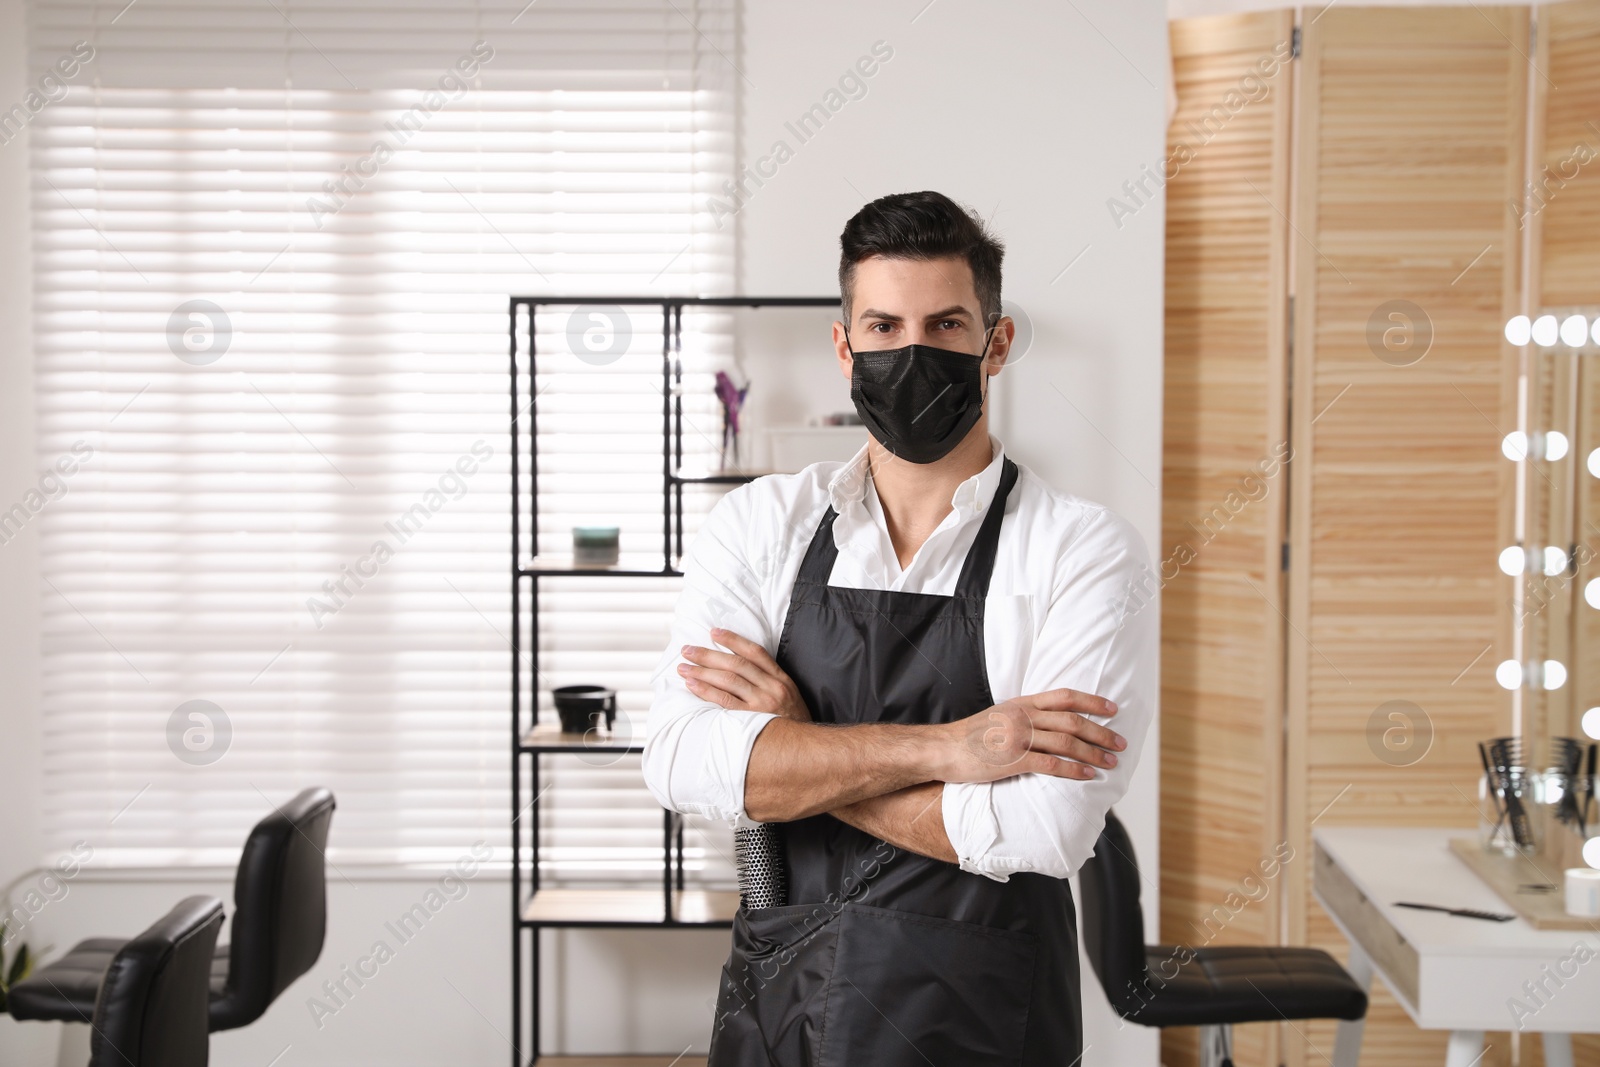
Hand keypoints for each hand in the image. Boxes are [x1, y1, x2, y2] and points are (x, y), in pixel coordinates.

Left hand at [678, 627, 811, 720]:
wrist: (805, 748)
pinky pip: (725, 701)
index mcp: (780, 678)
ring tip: (683, 668)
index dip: (733, 640)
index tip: (713, 632)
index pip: (754, 652)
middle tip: (687, 650)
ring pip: (728, 680)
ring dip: (702, 671)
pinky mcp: (752, 719)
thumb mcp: (788, 695)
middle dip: (709, 655)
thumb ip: (768, 681)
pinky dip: (706, 690)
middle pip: (736, 664)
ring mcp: (762, 703)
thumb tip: (738, 668)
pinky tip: (692, 685)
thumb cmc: (792, 721)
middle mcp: (771, 687)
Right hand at [931, 688, 1123, 783]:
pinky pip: (1051, 764)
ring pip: (1066, 743)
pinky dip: (1074, 770)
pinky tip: (1088, 776)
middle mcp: (1023, 716)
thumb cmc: (968, 736)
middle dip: (1101, 732)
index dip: (1092, 701)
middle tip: (1120, 743)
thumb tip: (1047, 724)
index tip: (1113, 708)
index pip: (1064, 696)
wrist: (941, 749)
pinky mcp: (1013, 760)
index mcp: (1021, 703)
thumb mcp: (998, 715)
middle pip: (1072, 721)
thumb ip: (1022, 716)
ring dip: (1093, 753)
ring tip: (1110, 762)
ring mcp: (1018, 738)